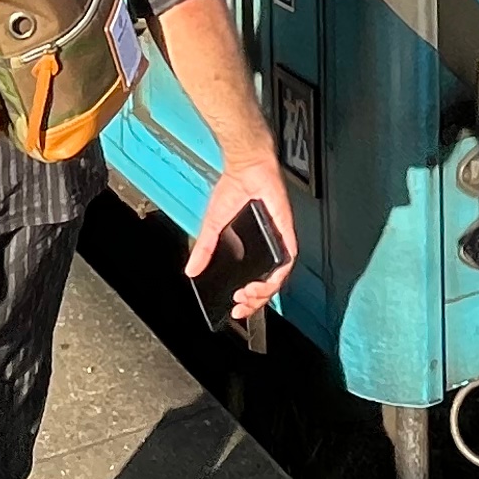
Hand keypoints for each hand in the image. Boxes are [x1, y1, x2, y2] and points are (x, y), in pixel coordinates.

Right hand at [184, 153, 296, 319]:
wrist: (246, 168)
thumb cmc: (234, 190)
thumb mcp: (213, 225)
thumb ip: (204, 249)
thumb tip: (191, 270)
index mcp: (251, 248)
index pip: (253, 281)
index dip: (247, 300)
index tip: (235, 309)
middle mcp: (266, 247)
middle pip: (267, 285)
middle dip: (254, 301)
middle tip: (241, 306)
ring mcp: (277, 240)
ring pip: (278, 277)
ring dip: (265, 292)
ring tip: (248, 295)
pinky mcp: (285, 231)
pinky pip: (288, 258)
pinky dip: (278, 273)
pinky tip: (266, 281)